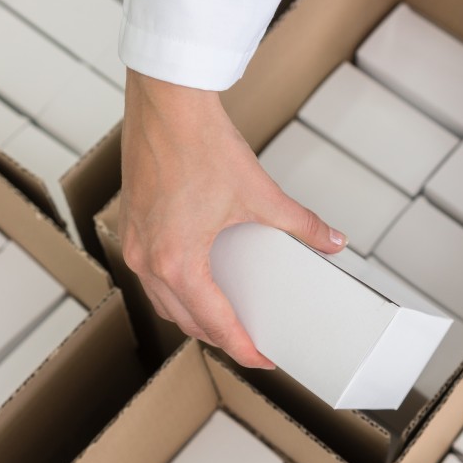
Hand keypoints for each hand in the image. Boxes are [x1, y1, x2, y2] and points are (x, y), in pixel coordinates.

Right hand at [118, 70, 346, 368]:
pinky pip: (150, 277)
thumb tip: (333, 241)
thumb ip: (300, 224)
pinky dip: (174, 288)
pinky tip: (196, 278)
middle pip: (187, 322)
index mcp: (180, 264)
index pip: (216, 326)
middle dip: (220, 337)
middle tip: (251, 339)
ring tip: (225, 316)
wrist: (165, 104)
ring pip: (163, 303)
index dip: (244, 348)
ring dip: (193, 316)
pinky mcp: (129, 228)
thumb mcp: (260, 193)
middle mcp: (149, 263)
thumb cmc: (201, 144)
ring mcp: (133, 246)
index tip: (263, 358)